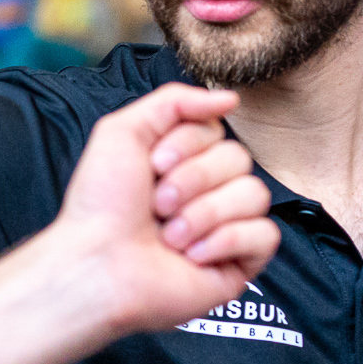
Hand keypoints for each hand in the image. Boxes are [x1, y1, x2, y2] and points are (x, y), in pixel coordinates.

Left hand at [52, 83, 279, 333]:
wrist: (96, 263)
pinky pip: (266, 235)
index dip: (187, 145)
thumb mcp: (122, 131)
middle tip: (158, 205)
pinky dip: (227, 241)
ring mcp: (225, 228)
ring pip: (255, 195)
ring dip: (204, 214)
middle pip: (239, 159)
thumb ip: (174, 101)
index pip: (218, 131)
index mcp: (183, 162)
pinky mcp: (237, 264)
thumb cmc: (101, 205)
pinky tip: (192, 256)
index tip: (153, 166)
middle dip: (193, 180)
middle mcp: (207, 192)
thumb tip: (230, 99)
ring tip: (169, 236)